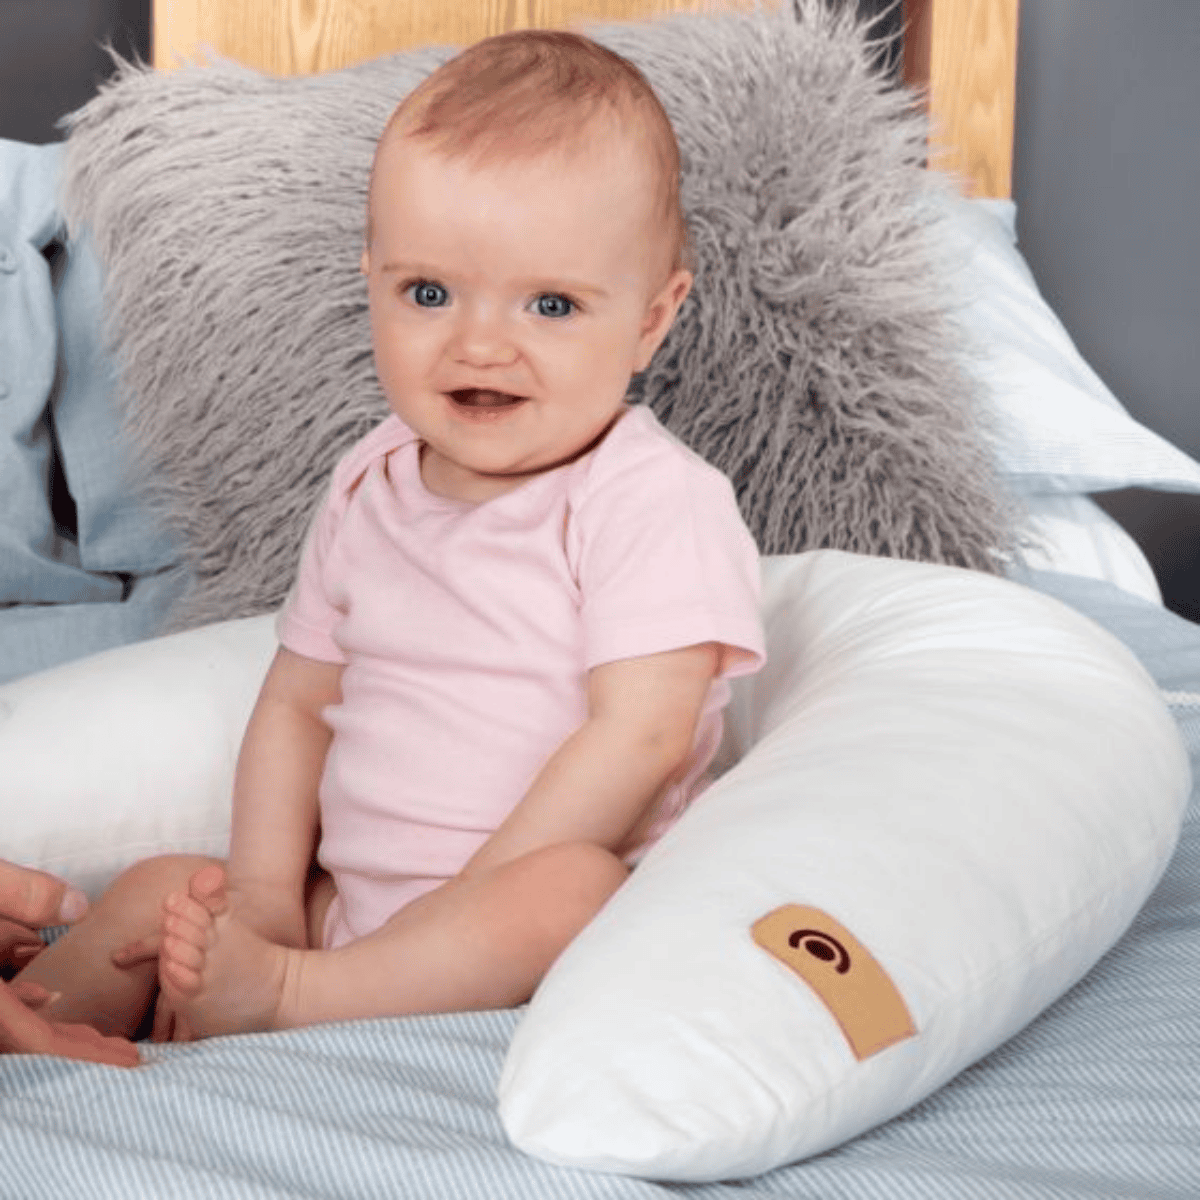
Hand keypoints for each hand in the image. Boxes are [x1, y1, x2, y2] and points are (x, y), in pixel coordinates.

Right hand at [0, 860, 137, 1066]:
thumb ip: (19, 893)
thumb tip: (76, 907)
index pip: (31, 1040)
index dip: (81, 1053)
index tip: (126, 1060)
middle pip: (23, 1044)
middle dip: (75, 1052)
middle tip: (126, 1055)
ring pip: (7, 1032)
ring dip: (51, 1035)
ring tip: (99, 1038)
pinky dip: (21, 1012)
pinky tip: (42, 998)